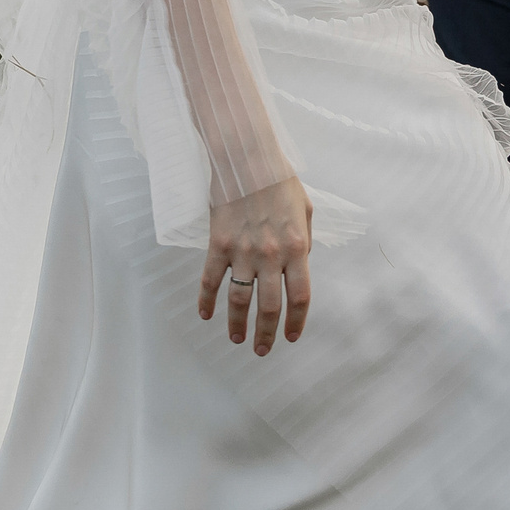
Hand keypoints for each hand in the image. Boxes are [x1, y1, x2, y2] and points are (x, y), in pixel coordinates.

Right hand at [199, 177, 312, 354]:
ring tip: (237, 339)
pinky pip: (211, 280)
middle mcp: (271, 255)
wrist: (247, 158)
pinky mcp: (218, 244)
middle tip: (262, 350)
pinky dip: (206, 301)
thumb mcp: (305, 210)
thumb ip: (304, 241)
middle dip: (266, 333)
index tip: (292, 336)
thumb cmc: (280, 181)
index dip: (296, 321)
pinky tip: (205, 315)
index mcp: (297, 248)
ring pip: (239, 299)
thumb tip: (299, 265)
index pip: (300, 296)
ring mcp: (243, 251)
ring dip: (237, 324)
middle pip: (269, 306)